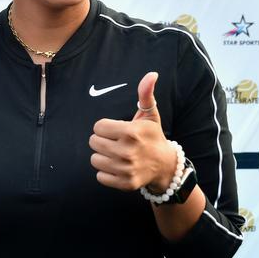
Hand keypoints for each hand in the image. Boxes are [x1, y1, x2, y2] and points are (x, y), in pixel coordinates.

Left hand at [89, 72, 175, 191]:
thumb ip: (145, 94)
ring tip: (116, 154)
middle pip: (93, 142)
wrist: (165, 167)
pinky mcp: (124, 183)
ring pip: (94, 159)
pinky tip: (118, 167)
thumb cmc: (152, 137)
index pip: (98, 127)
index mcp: (131, 132)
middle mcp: (128, 151)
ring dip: (103, 156)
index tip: (117, 130)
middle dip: (102, 141)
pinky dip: (106, 172)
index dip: (106, 127)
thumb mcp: (149, 115)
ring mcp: (126, 169)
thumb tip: (151, 74)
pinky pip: (100, 176)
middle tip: (116, 142)